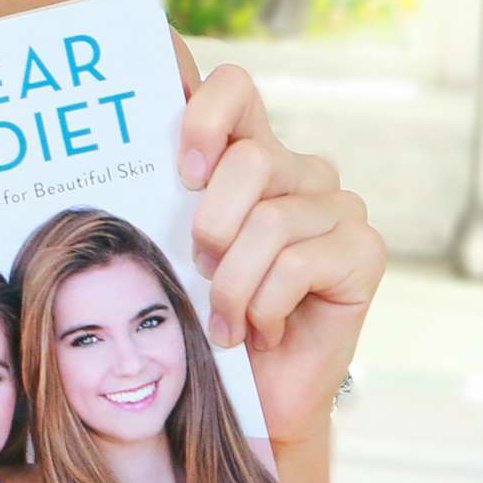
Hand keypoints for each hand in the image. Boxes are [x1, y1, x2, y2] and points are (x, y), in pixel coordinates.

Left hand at [180, 63, 386, 451]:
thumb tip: (118, 157)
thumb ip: (165, 199)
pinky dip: (264, 307)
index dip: (203, 116)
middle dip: (211, 226)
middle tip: (201, 270)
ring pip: (270, 221)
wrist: (251, 395)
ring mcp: (338, 208)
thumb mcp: (172, 249)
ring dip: (232, 283)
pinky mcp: (365, 251)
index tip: (182, 174)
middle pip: (250, 160)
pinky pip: (299, 263)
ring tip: (227, 319)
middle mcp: (300, 171)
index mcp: (249, 155)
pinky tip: (262, 331)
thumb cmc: (204, 317)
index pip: (234, 88)